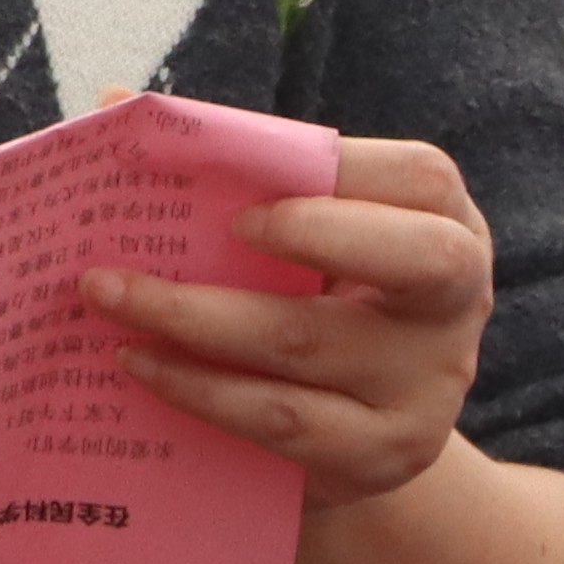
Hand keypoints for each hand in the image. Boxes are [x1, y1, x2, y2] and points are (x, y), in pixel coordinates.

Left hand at [90, 136, 491, 504]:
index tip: (253, 179)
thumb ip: (234, 172)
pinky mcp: (379, 455)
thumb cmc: (314, 301)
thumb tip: (112, 108)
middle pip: (415, 258)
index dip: (341, 173)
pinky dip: (199, 389)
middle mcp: (455, 303)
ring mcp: (425, 386)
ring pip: (308, 344)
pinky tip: (141, 363)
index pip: (419, 180)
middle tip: (216, 228)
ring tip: (108, 293)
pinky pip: (280, 421)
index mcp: (448, 223)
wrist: (352, 440)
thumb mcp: (301, 237)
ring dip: (192, 316)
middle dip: (312, 233)